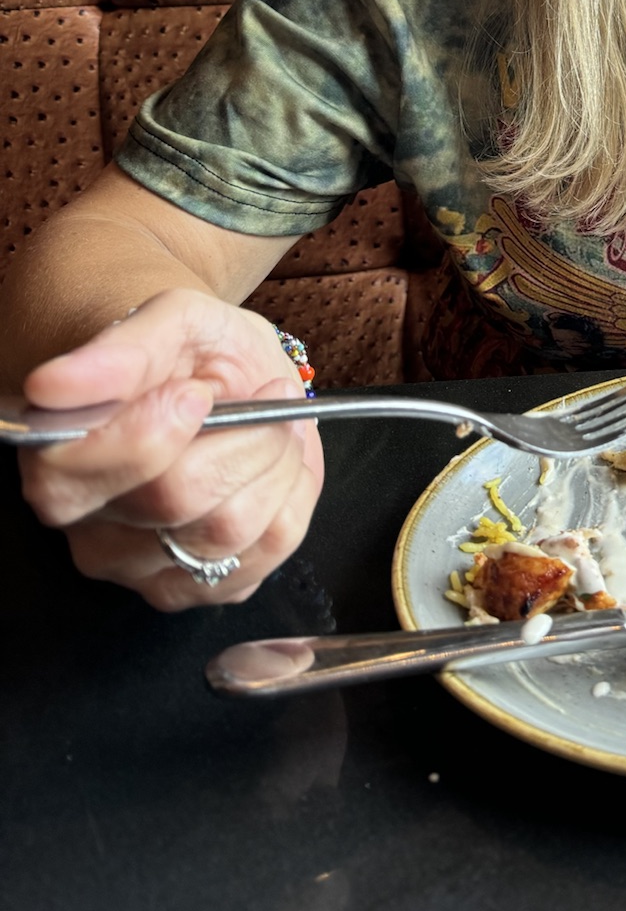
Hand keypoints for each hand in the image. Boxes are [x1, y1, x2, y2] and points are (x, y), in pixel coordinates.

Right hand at [18, 289, 323, 609]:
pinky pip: (269, 550)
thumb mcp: (167, 323)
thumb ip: (115, 355)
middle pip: (174, 499)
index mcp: (55, 458)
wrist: (219, 377)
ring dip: (275, 462)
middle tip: (265, 394)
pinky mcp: (198, 587)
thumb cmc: (185, 353)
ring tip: (275, 422)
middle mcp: (85, 527)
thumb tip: (50, 387)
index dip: (156, 428)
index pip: (83, 473)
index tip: (197, 391)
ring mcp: (140, 567)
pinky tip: (277, 464)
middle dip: (243, 435)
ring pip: (227, 530)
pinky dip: (291, 494)